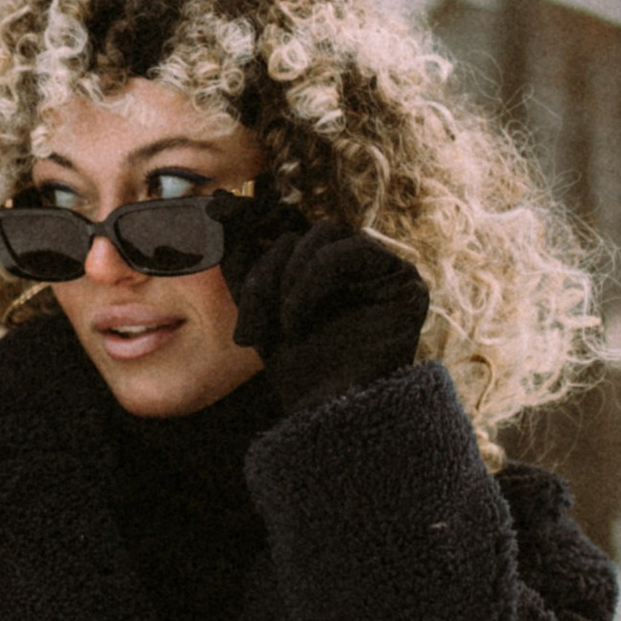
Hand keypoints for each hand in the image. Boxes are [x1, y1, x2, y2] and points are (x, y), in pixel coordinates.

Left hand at [228, 218, 428, 412]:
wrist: (328, 417)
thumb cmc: (297, 370)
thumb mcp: (258, 308)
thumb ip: (243, 258)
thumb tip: (221, 203)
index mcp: (325, 268)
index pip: (289, 226)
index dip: (253, 217)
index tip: (215, 210)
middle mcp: (357, 266)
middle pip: (301, 232)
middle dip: (267, 272)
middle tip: (252, 325)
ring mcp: (383, 271)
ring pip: (323, 234)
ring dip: (290, 276)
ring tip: (283, 325)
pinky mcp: (405, 282)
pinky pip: (350, 250)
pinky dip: (315, 277)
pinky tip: (299, 318)